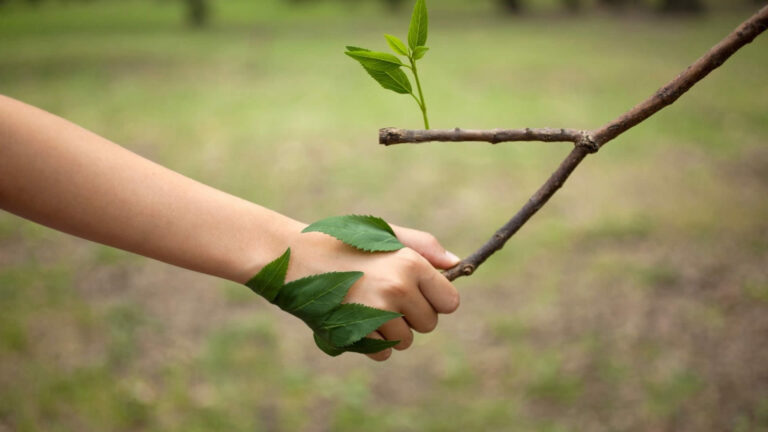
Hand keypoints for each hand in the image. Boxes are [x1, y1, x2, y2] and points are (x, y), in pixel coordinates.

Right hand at [286, 223, 459, 360]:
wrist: (294, 256)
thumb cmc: (343, 242)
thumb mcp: (385, 235)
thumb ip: (424, 247)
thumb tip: (457, 264)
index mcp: (410, 263)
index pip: (450, 302)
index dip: (435, 300)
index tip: (418, 293)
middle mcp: (398, 288)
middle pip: (429, 324)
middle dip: (412, 316)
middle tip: (384, 295)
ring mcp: (377, 313)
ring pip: (406, 341)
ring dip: (391, 331)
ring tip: (365, 305)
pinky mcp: (356, 333)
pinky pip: (382, 353)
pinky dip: (371, 343)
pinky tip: (354, 319)